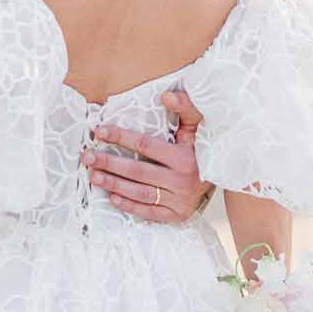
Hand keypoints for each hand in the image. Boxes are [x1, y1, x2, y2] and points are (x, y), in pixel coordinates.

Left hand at [78, 88, 212, 222]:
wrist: (225, 180)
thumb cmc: (203, 149)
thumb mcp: (197, 126)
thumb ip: (185, 107)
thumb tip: (166, 95)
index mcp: (184, 157)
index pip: (145, 145)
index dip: (121, 137)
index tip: (100, 131)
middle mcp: (181, 181)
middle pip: (138, 171)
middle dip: (109, 163)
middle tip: (87, 157)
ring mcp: (179, 201)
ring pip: (140, 193)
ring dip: (114, 184)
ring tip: (94, 176)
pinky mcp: (176, 215)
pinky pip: (149, 212)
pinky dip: (130, 206)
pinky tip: (113, 197)